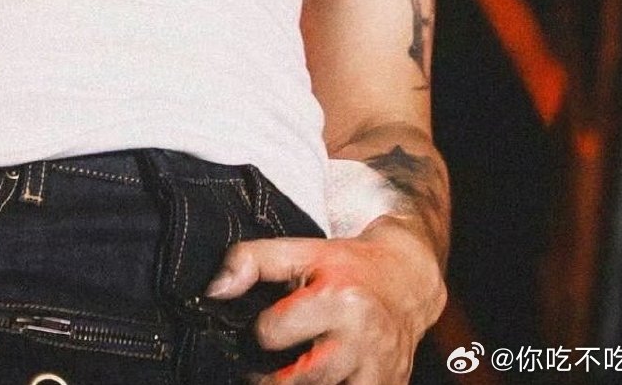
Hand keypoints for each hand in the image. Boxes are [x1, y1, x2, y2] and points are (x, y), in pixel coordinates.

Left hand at [204, 220, 445, 384]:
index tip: (261, 329)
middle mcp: (362, 340)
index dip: (259, 331)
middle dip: (272, 378)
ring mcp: (377, 372)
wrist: (407, 281)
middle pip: (299, 381)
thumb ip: (252, 260)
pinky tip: (315, 379)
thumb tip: (214, 290)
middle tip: (261, 368)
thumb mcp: (302, 250)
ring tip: (286, 375)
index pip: (274, 332)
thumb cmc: (349, 266)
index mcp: (339, 300)